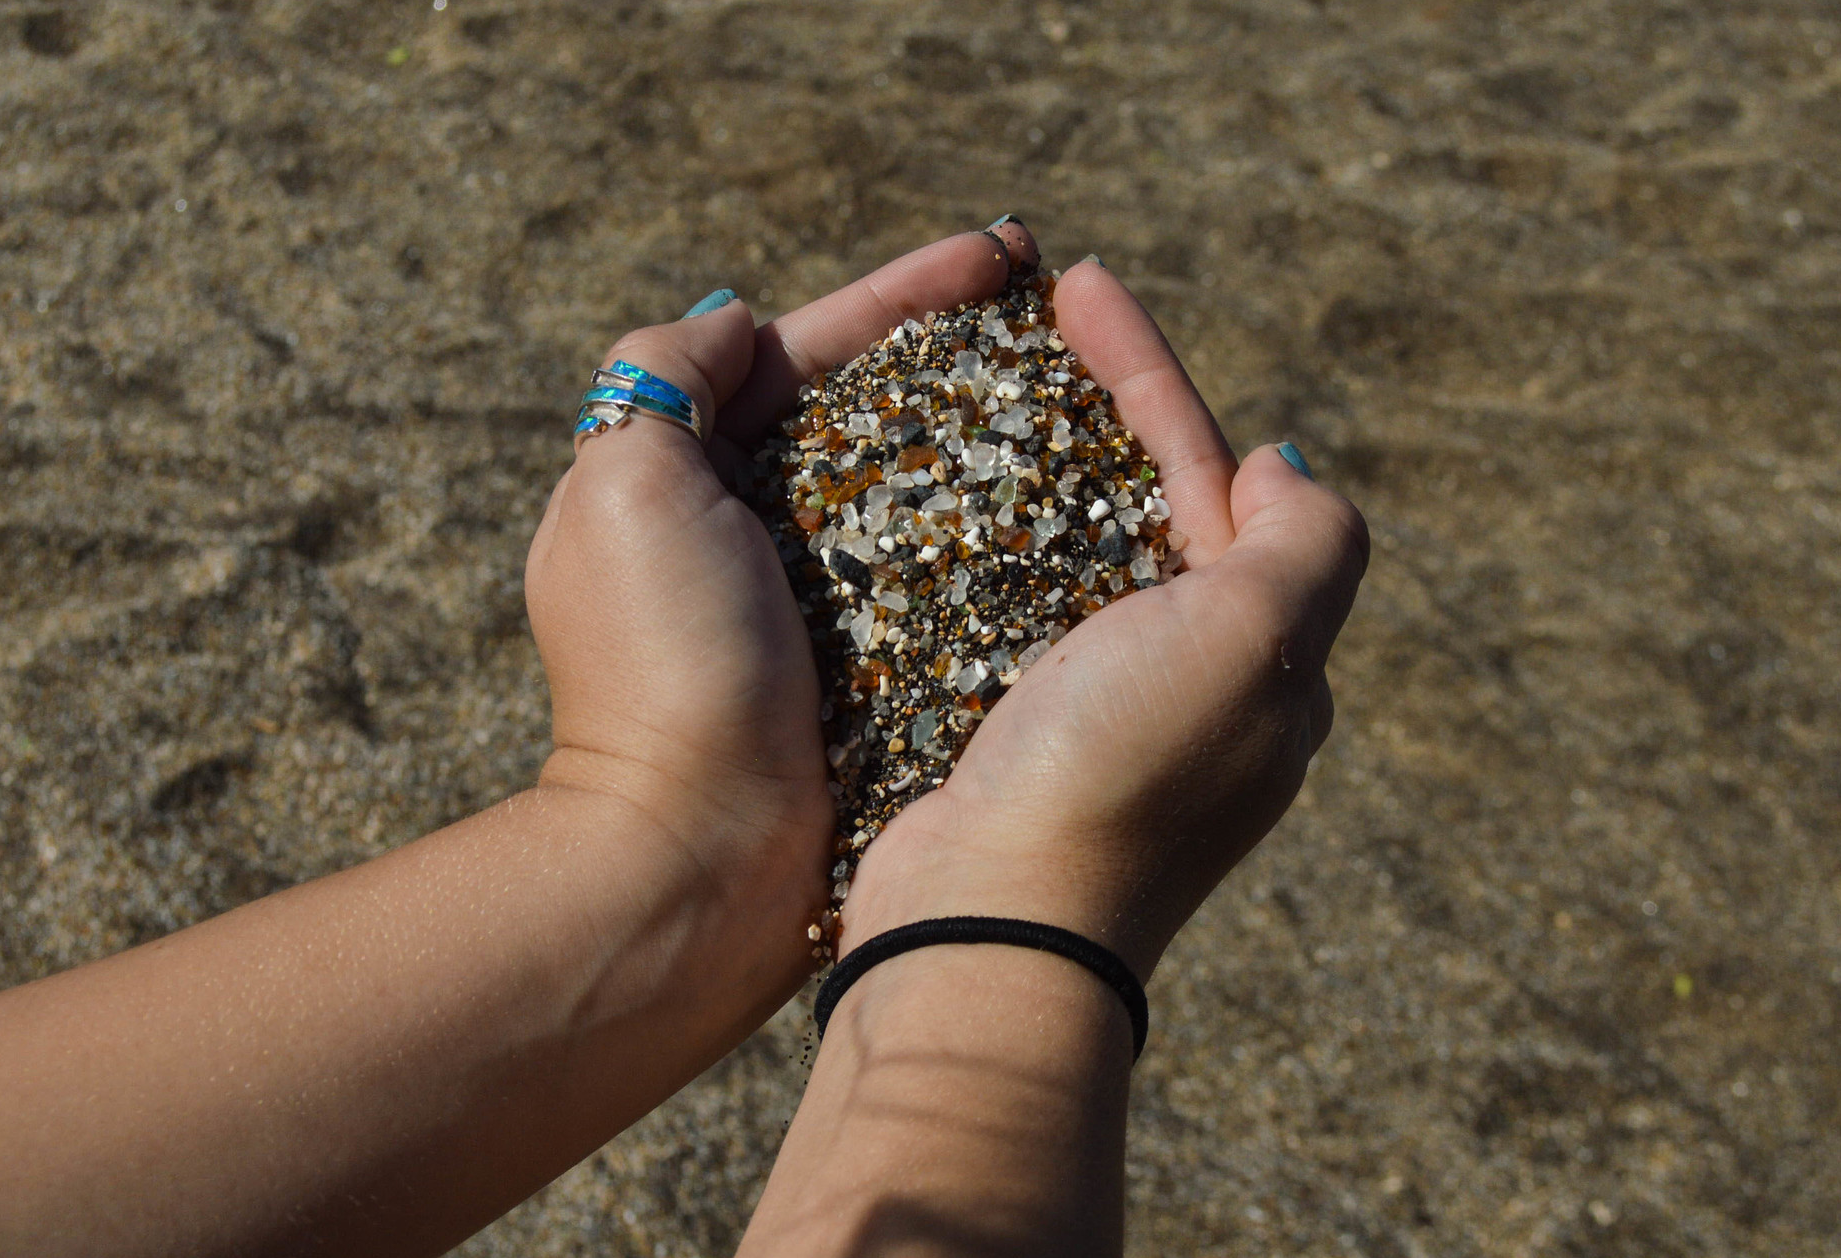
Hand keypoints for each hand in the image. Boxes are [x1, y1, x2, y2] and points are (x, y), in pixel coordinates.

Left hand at [525, 224, 1043, 945]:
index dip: (905, 292)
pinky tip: (1067, 494)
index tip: (1004, 253)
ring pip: (915, 481)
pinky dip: (993, 522)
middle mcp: (754, 527)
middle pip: (869, 404)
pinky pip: (944, 567)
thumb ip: (662, 377)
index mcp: (689, 474)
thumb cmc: (664, 670)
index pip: (806, 348)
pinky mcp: (876, 665)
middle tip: (1057, 299)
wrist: (697, 857)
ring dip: (987, 423)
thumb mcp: (623, 494)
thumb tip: (734, 317)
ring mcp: (819, 599)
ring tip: (1085, 379)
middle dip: (958, 344)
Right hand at [844, 259, 1369, 979]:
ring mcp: (1098, 713)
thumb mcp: (1259, 642)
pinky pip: (1009, 610)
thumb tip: (1285, 467)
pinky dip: (988, 542)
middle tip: (1037, 314)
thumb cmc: (1121, 773)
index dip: (1152, 374)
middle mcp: (1190, 681)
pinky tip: (940, 502)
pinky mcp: (1011, 736)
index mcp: (1261, 653)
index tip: (1082, 287)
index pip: (1215, 476)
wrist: (992, 929)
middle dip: (1102, 405)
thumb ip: (1310, 542)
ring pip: (1074, 552)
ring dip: (1040, 466)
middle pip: (1148, 502)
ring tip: (982, 389)